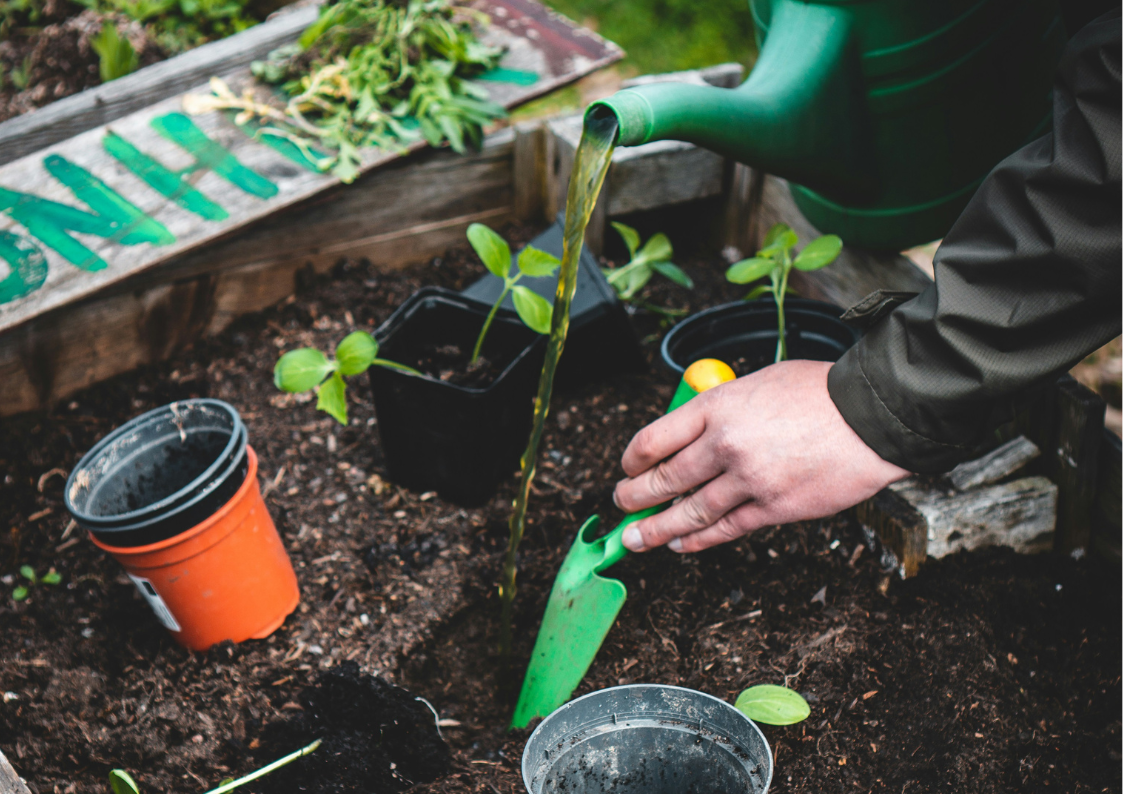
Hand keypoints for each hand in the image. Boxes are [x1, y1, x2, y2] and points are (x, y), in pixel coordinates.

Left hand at [614, 360, 909, 552]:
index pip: (654, 438)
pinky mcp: (774, 508)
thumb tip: (694, 432)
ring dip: (656, 529)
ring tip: (635, 538)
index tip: (626, 468)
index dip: (632, 459)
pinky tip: (681, 544)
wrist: (872, 416)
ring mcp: (748, 480)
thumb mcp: (757, 383)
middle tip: (620, 504)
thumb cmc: (820, 392)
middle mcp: (725, 444)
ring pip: (689, 512)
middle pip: (664, 479)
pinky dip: (698, 540)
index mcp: (717, 407)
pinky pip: (725, 529)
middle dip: (634, 497)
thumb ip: (722, 408)